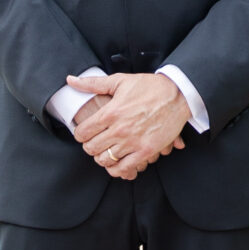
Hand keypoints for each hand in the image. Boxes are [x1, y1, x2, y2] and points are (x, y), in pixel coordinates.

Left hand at [69, 71, 188, 180]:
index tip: (85, 133)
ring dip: (102, 157)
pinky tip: (116, 163)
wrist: (178, 95)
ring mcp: (132, 142)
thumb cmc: (149, 86)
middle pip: (91, 148)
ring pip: (105, 159)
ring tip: (106, 152)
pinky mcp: (145, 151)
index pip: (82, 133)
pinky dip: (117, 169)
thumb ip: (93, 83)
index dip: (80, 134)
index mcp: (110, 112)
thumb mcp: (119, 81)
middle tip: (94, 143)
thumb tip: (71, 80)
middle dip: (90, 146)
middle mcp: (119, 129)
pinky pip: (124, 168)